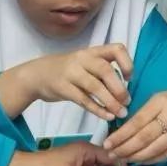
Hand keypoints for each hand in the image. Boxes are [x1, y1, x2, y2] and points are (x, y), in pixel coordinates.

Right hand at [0, 44, 133, 121]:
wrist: (37, 75)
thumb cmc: (68, 71)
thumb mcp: (85, 64)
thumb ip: (103, 72)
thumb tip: (126, 90)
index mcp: (92, 52)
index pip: (116, 49)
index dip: (127, 63)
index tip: (129, 77)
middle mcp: (83, 59)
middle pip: (105, 70)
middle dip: (119, 88)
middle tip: (128, 102)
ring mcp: (71, 73)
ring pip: (95, 86)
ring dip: (111, 102)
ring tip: (121, 113)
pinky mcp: (63, 87)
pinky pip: (83, 100)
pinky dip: (97, 109)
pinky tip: (107, 116)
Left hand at [104, 87, 166, 163]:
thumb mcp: (161, 99)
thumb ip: (144, 113)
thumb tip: (122, 131)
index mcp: (162, 101)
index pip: (137, 121)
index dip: (121, 135)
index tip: (108, 143)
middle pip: (145, 137)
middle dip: (125, 148)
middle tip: (112, 154)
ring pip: (155, 148)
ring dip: (136, 156)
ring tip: (123, 159)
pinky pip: (166, 154)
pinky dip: (151, 159)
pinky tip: (140, 160)